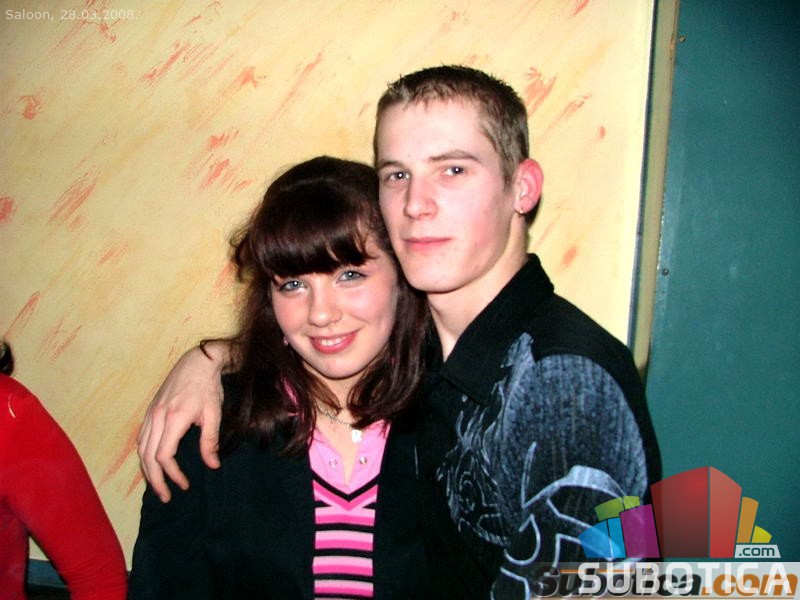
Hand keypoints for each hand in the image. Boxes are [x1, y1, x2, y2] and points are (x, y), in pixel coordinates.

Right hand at [137, 343, 227, 501]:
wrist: (197, 362)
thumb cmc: (208, 387)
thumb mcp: (214, 414)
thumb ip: (210, 441)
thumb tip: (212, 466)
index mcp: (174, 418)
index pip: (164, 456)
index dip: (172, 474)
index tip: (184, 485)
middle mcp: (157, 417)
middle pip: (147, 456)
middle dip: (155, 480)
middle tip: (166, 496)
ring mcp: (151, 413)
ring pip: (141, 448)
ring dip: (147, 470)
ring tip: (157, 485)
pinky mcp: (150, 410)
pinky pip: (142, 437)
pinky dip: (144, 454)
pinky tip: (152, 463)